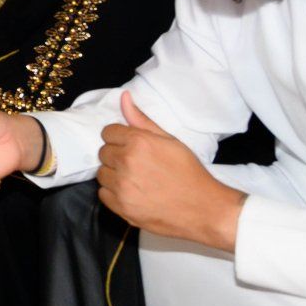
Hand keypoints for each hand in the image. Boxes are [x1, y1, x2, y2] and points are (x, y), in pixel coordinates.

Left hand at [97, 94, 244, 250]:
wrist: (204, 208)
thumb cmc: (189, 172)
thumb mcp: (170, 140)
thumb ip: (142, 120)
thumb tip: (124, 97)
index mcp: (138, 143)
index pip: (108, 132)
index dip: (120, 138)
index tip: (131, 145)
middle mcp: (127, 163)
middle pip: (103, 152)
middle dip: (117, 155)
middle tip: (138, 163)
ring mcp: (123, 188)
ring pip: (102, 173)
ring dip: (114, 174)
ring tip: (136, 178)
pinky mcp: (122, 208)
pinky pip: (103, 194)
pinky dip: (114, 193)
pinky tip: (133, 192)